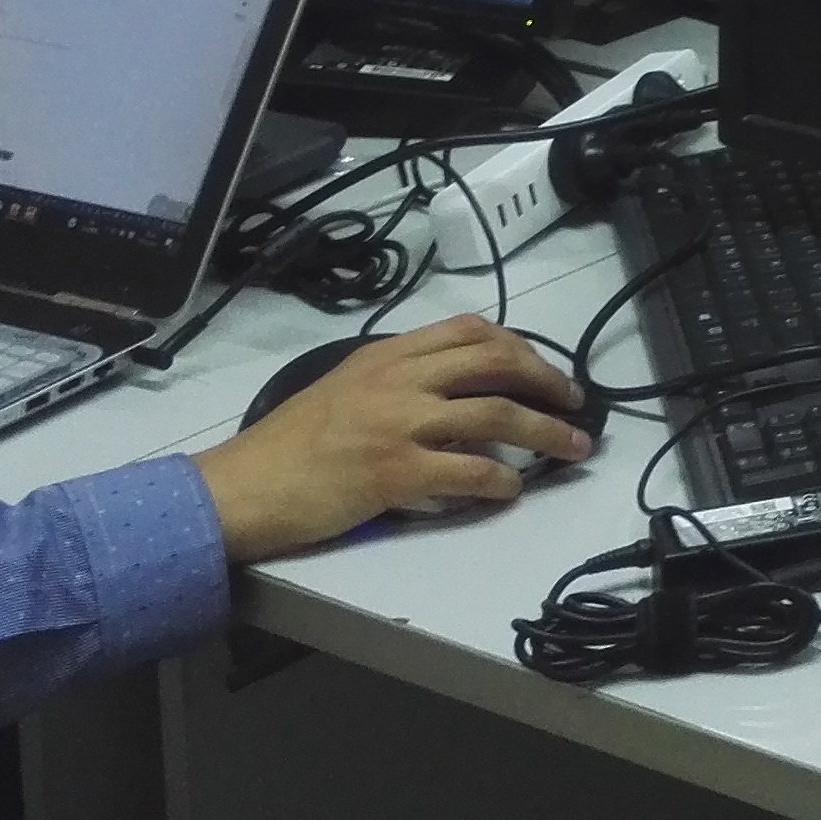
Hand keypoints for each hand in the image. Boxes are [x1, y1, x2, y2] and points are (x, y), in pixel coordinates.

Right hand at [186, 315, 592, 558]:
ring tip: (573, 449)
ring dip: (545, 433)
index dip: (519, 346)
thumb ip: (397, 378)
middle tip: (575, 403)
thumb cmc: (291, 443)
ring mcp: (400, 424)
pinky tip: (513, 489)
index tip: (543, 368)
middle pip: (496, 362)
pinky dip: (501, 480)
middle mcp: (400, 380)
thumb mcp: (345, 386)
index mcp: (388, 355)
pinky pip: (469, 471)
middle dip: (547, 380)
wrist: (246, 485)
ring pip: (496, 415)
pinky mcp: (397, 472)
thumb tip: (451, 388)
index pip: (470, 330)